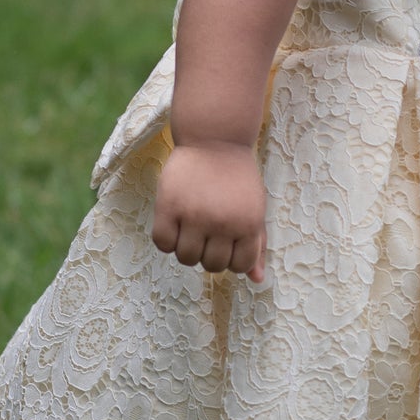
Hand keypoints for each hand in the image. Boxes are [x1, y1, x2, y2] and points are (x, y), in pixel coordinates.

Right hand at [152, 141, 267, 280]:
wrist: (215, 139)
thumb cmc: (238, 178)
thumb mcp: (255, 210)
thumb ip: (257, 245)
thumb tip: (257, 281)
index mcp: (248, 225)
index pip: (240, 267)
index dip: (232, 258)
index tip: (227, 242)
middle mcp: (222, 223)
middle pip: (212, 266)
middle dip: (209, 254)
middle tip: (208, 232)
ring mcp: (194, 215)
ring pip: (186, 258)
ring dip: (187, 249)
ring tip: (191, 228)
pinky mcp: (168, 206)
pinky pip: (162, 243)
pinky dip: (166, 240)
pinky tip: (174, 224)